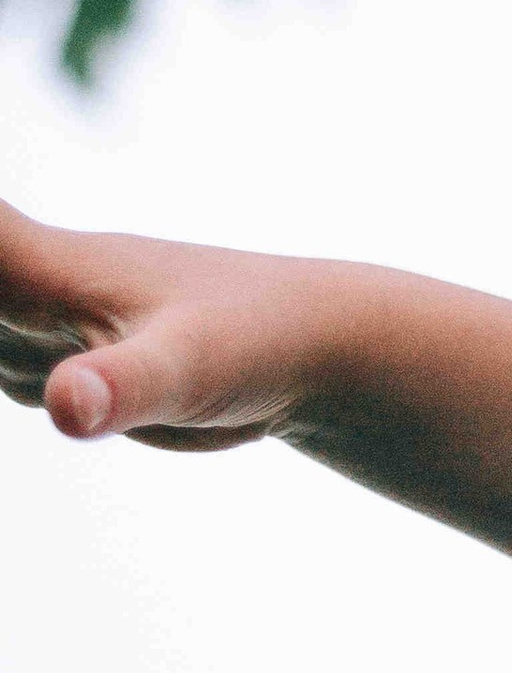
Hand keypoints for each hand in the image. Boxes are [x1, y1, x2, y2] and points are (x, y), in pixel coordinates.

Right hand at [0, 196, 344, 446]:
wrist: (319, 349)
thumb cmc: (258, 343)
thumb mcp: (186, 369)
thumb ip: (122, 385)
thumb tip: (64, 403)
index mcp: (64, 270)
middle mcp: (54, 285)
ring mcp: (65, 323)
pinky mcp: (82, 361)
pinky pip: (9, 359)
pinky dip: (3, 361)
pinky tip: (30, 371)